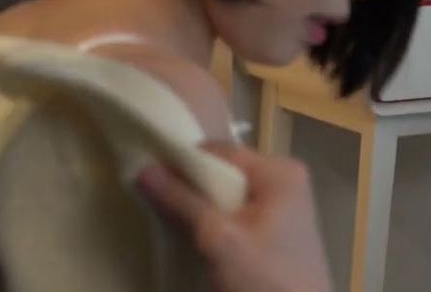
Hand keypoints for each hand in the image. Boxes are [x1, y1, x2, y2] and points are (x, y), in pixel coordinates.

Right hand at [136, 143, 332, 291]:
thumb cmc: (264, 280)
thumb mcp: (218, 240)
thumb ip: (182, 202)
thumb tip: (143, 169)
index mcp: (280, 171)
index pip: (221, 151)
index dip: (183, 162)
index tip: (148, 178)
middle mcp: (287, 178)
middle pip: (226, 171)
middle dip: (192, 186)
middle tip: (157, 203)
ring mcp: (286, 203)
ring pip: (231, 193)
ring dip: (203, 206)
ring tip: (174, 221)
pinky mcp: (280, 227)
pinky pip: (241, 211)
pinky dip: (218, 220)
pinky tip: (199, 237)